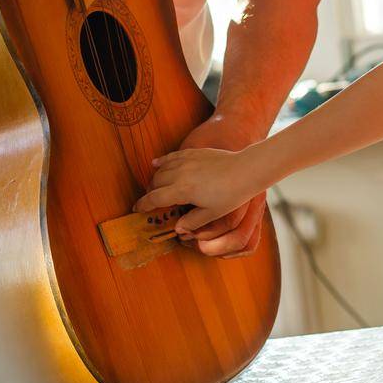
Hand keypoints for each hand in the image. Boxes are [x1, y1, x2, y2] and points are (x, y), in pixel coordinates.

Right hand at [135, 115, 271, 256]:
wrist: (245, 170)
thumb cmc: (231, 195)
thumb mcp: (211, 213)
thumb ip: (192, 221)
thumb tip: (177, 229)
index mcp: (182, 191)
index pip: (155, 198)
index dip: (143, 205)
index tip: (137, 210)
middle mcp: (180, 174)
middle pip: (155, 183)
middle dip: (149, 193)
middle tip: (149, 202)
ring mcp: (186, 161)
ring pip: (161, 169)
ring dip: (155, 178)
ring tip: (155, 187)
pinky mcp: (194, 153)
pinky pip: (172, 156)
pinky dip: (162, 161)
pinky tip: (156, 164)